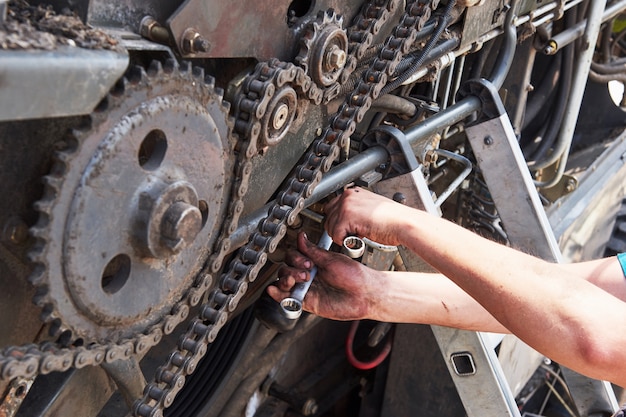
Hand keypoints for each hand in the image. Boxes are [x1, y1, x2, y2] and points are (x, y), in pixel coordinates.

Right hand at [266, 232, 380, 320]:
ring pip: (285, 283)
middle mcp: (310, 276)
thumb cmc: (354, 276)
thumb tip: (301, 237)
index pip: (293, 257)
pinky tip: (274, 290)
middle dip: (291, 270)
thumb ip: (312, 251)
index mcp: (315, 263)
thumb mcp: (331, 259)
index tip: (307, 262)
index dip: (296, 258)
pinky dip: (278, 295)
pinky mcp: (308, 303)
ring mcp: (308, 289)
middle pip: (286, 269)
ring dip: (284, 280)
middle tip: (307, 273)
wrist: (364, 294)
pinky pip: (288, 299)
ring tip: (294, 281)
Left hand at [324, 187, 413, 246]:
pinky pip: (336, 235)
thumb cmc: (393, 219)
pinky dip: (345, 241)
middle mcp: (348, 196)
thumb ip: (357, 210)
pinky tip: (359, 238)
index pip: (332, 207)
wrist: (404, 223)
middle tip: (352, 234)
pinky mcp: (347, 217)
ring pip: (331, 227)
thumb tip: (346, 220)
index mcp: (353, 193)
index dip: (338, 221)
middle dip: (337, 229)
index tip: (346, 228)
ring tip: (358, 235)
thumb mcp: (371, 208)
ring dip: (342, 235)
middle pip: (328, 217)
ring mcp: (346, 205)